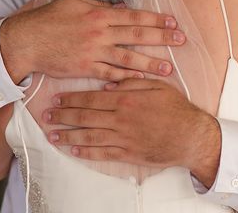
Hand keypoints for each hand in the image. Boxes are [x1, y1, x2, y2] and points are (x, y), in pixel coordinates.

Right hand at [0, 0, 183, 83]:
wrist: (28, 40)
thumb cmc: (50, 18)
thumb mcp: (75, 3)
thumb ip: (99, 6)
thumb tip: (121, 7)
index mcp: (98, 14)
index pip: (133, 16)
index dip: (155, 19)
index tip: (172, 21)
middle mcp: (100, 33)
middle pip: (137, 36)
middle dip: (161, 38)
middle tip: (181, 41)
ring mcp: (93, 52)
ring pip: (128, 58)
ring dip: (150, 63)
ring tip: (168, 69)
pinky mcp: (85, 69)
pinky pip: (110, 74)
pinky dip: (126, 78)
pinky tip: (140, 82)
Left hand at [44, 78, 220, 186]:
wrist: (191, 137)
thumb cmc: (176, 108)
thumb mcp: (156, 86)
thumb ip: (131, 82)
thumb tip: (109, 83)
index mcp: (125, 99)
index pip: (91, 98)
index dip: (71, 99)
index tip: (56, 98)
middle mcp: (120, 119)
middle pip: (84, 117)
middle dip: (63, 116)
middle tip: (46, 115)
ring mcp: (123, 138)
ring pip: (89, 136)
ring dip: (68, 135)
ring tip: (52, 134)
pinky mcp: (128, 154)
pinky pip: (102, 154)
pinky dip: (86, 152)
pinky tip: (73, 151)